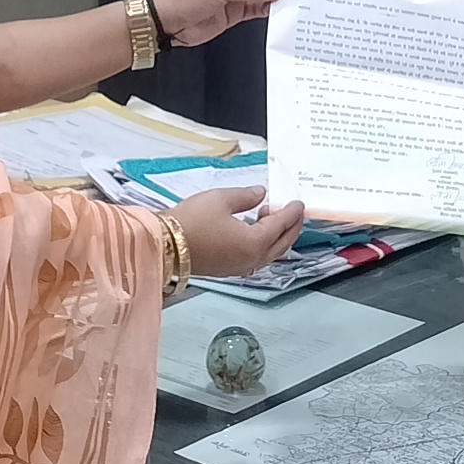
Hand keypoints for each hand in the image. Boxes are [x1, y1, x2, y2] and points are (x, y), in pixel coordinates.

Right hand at [164, 186, 305, 279]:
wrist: (164, 246)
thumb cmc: (192, 221)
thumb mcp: (221, 199)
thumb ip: (246, 196)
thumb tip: (261, 194)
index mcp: (255, 242)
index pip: (281, 225)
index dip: (292, 212)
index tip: (298, 203)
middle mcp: (252, 259)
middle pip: (281, 244)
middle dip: (291, 227)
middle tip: (294, 212)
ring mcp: (240, 267)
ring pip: (269, 254)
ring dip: (277, 237)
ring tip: (270, 217)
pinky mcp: (228, 270)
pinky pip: (256, 258)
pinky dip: (263, 245)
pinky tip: (254, 232)